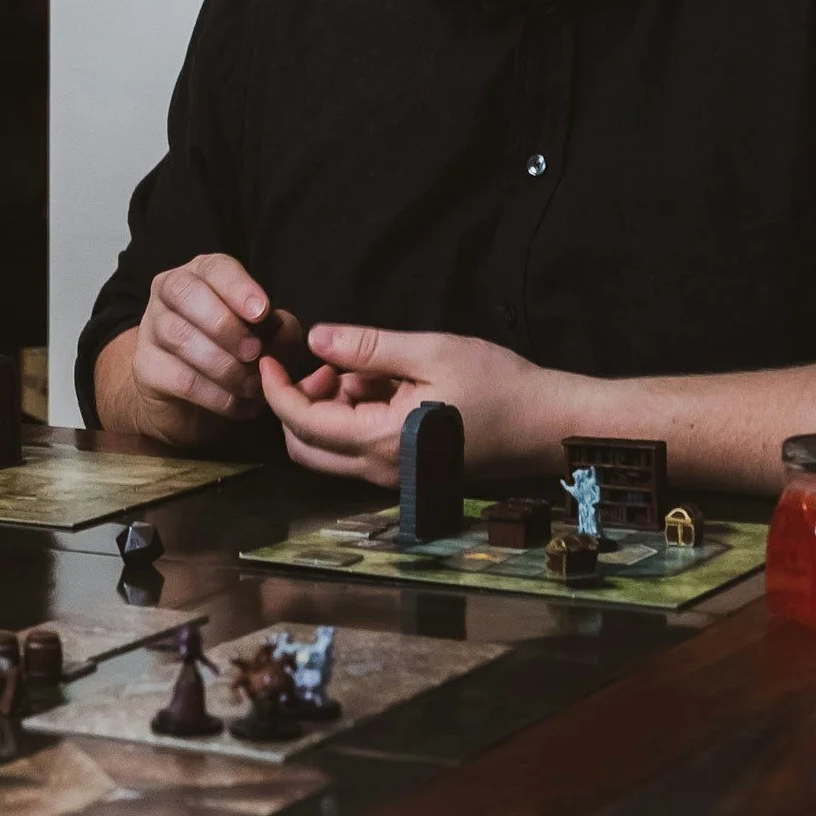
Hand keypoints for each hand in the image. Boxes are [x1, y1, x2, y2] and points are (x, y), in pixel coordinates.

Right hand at [120, 252, 302, 443]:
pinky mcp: (146, 368)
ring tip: (252, 386)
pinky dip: (216, 395)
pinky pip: (181, 378)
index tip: (262, 312)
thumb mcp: (265, 337)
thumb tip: (281, 329)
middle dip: (225, 325)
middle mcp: (169, 294)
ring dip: (224, 365)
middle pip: (185, 293)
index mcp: (201, 275)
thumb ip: (280, 329)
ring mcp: (152, 329)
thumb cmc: (233, 355)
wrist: (192, 402)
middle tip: (254, 352)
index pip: (214, 268)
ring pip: (180, 336)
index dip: (238, 288)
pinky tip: (238, 405)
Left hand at [257, 323, 574, 485]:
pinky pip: (358, 451)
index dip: (276, 388)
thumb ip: (368, 347)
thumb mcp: (431, 351)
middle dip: (299, 402)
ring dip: (328, 410)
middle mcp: (381, 470)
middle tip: (326, 363)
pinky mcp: (406, 472)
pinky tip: (385, 387)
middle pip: (305, 446)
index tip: (268, 356)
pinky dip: (353, 419)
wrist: (547, 425)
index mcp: (381, 441)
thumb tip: (315, 339)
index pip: (301, 422)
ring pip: (329, 451)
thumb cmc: (499, 385)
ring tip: (367, 369)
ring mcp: (393, 477)